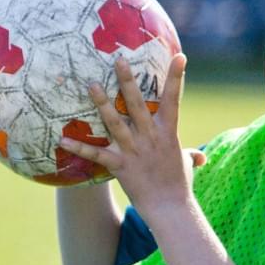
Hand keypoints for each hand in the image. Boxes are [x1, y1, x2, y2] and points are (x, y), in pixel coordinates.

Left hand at [58, 54, 204, 212]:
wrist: (170, 208)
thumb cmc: (179, 185)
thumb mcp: (185, 164)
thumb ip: (190, 155)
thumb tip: (201, 158)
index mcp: (168, 132)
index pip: (174, 100)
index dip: (176, 78)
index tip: (179, 56)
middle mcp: (150, 137)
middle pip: (138, 104)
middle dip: (128, 81)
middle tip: (119, 60)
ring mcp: (134, 150)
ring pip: (115, 123)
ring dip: (102, 104)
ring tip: (92, 85)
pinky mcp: (120, 166)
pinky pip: (96, 155)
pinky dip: (79, 148)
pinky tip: (63, 139)